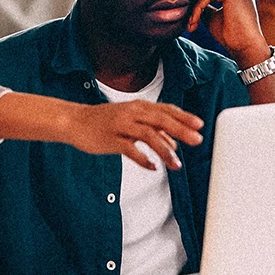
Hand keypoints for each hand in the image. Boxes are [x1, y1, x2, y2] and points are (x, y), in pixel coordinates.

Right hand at [63, 100, 202, 170]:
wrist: (75, 121)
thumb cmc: (104, 121)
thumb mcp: (131, 121)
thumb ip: (152, 129)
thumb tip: (174, 142)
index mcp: (139, 107)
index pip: (166, 110)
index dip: (184, 117)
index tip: (199, 125)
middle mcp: (132, 113)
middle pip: (161, 120)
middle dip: (181, 130)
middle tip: (198, 140)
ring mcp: (121, 126)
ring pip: (148, 135)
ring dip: (165, 150)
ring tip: (176, 164)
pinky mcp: (111, 140)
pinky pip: (131, 150)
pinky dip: (143, 160)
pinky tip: (153, 167)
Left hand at [186, 0, 269, 67]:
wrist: (245, 46)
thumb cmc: (232, 35)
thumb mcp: (213, 16)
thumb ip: (204, 5)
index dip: (197, 3)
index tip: (191, 21)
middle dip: (195, 5)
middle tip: (189, 24)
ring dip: (195, 9)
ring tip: (192, 25)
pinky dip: (198, 9)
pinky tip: (195, 22)